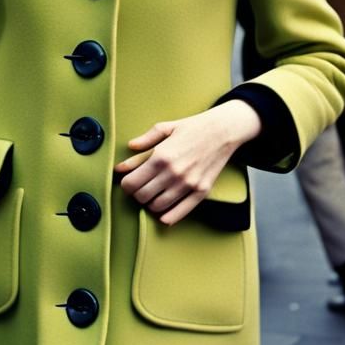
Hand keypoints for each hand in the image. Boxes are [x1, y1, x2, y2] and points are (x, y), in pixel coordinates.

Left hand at [115, 101, 260, 225]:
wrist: (222, 130)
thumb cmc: (192, 127)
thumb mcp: (165, 128)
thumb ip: (143, 143)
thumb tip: (122, 163)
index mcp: (161, 156)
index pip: (131, 183)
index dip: (125, 184)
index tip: (128, 181)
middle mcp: (173, 173)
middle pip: (142, 197)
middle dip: (136, 194)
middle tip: (140, 187)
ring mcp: (188, 184)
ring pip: (157, 207)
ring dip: (150, 204)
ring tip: (153, 194)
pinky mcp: (201, 191)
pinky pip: (179, 213)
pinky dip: (167, 216)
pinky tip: (163, 212)